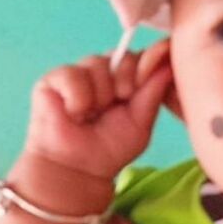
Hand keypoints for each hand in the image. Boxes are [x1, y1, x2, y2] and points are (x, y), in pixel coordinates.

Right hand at [26, 40, 174, 178]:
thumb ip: (154, 91)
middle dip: (124, 83)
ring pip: (98, 64)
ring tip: (91, 116)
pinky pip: (73, 75)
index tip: (138, 92)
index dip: (145, 67)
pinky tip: (74, 114)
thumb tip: (168, 62)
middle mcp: (105, 71)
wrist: (79, 168)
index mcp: (128, 79)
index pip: (142, 56)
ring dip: (100, 96)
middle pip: (123, 55)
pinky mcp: (54, 78)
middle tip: (115, 106)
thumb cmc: (109, 148)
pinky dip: (78, 99)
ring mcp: (80, 72)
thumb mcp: (141, 122)